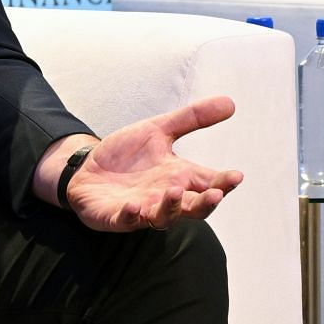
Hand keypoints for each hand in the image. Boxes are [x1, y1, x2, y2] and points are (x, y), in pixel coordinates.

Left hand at [60, 97, 243, 232]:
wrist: (87, 169)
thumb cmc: (127, 155)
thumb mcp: (158, 130)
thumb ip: (192, 118)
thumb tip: (230, 103)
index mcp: (178, 177)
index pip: (208, 183)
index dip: (223, 182)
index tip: (237, 175)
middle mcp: (165, 197)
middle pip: (193, 207)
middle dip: (205, 203)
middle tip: (216, 194)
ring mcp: (142, 209)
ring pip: (163, 217)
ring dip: (170, 208)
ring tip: (173, 192)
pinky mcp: (117, 216)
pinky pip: (126, 220)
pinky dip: (131, 215)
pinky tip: (133, 206)